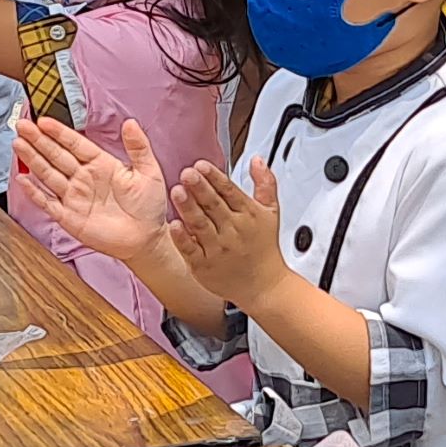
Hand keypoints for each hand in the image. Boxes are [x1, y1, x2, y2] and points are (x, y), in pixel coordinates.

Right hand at [14, 113, 175, 262]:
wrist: (146, 239)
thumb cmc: (148, 206)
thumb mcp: (149, 171)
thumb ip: (139, 147)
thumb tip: (130, 122)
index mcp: (101, 164)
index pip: (75, 144)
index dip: (59, 133)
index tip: (44, 121)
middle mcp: (84, 178)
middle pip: (56, 156)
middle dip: (38, 141)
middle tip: (22, 126)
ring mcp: (74, 197)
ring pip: (48, 174)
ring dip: (32, 160)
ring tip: (17, 144)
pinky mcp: (69, 217)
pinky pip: (47, 202)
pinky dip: (34, 191)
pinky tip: (22, 178)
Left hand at [168, 154, 290, 315]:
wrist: (265, 286)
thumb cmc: (265, 249)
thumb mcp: (271, 213)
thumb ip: (265, 184)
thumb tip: (257, 160)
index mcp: (248, 215)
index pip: (230, 191)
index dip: (215, 177)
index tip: (202, 165)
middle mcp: (233, 230)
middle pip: (214, 206)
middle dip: (200, 188)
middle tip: (187, 173)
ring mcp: (218, 249)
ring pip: (201, 225)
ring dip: (188, 208)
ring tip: (177, 192)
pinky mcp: (205, 266)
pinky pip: (192, 250)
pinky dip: (183, 238)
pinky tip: (174, 225)